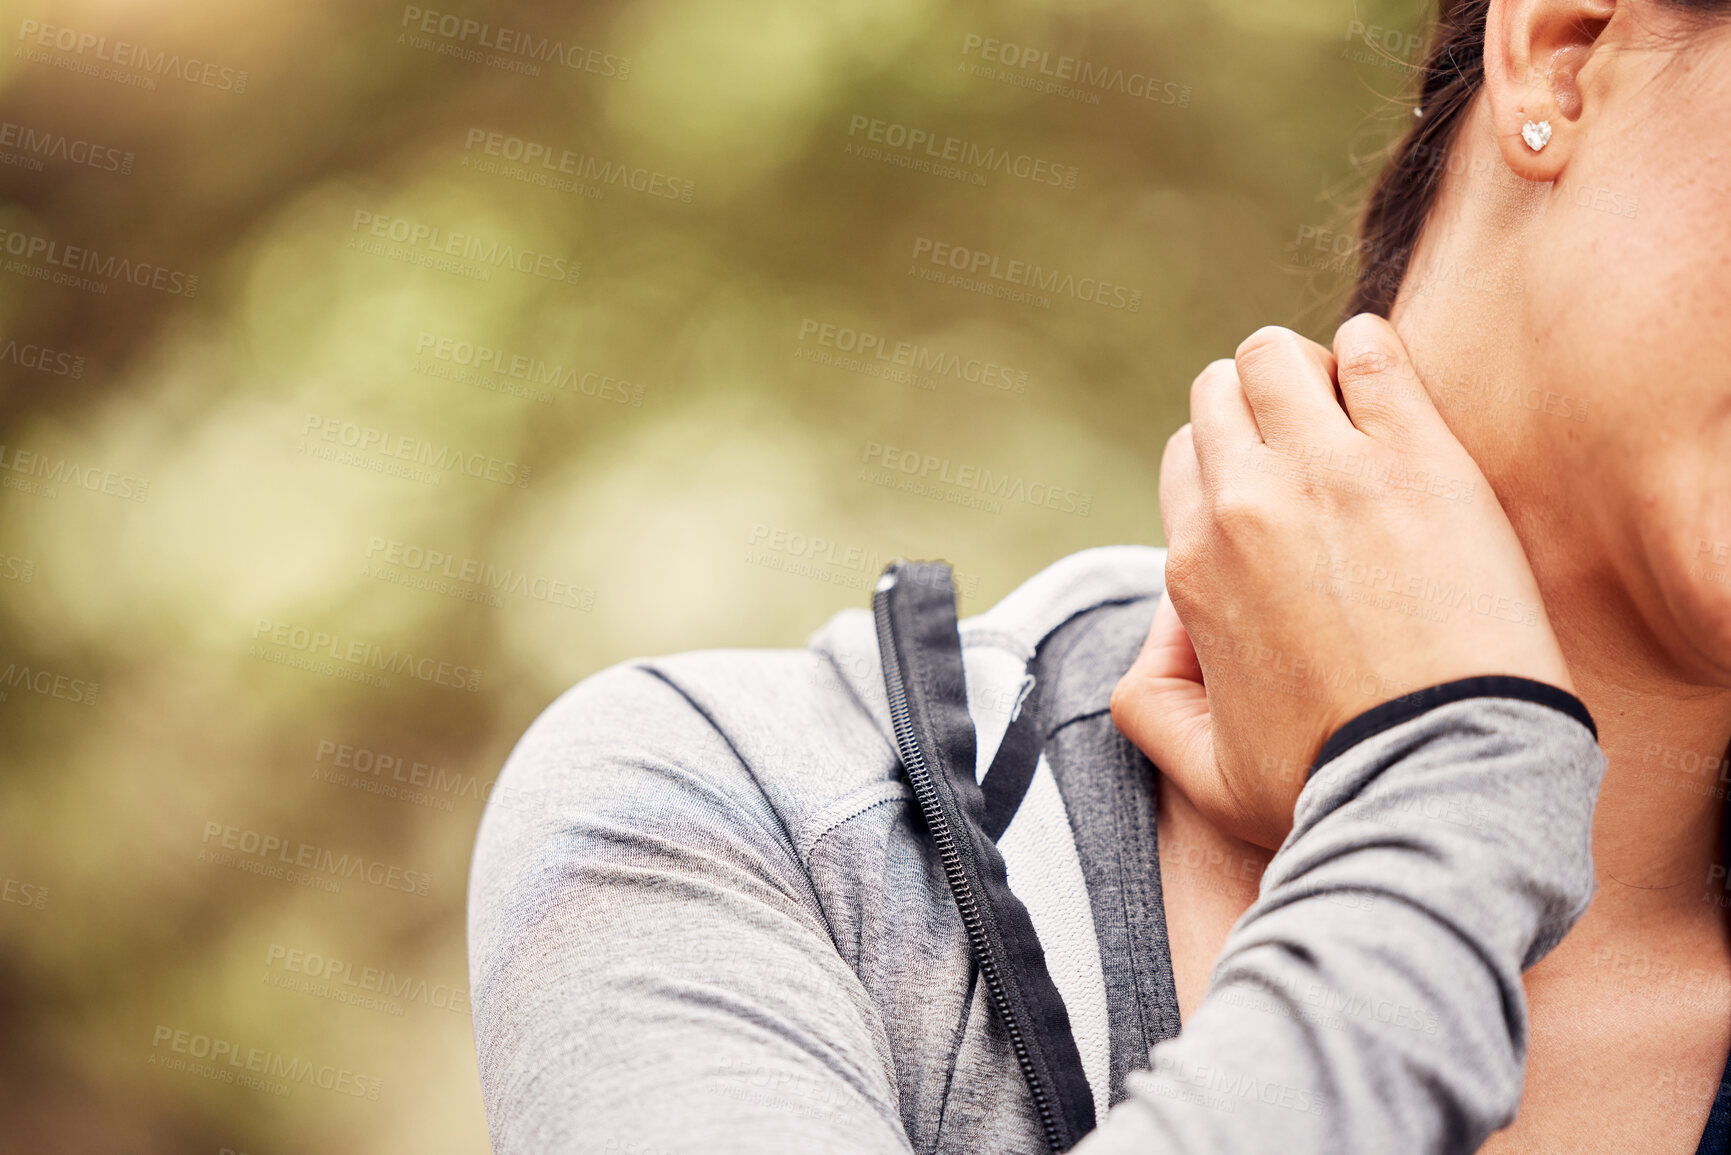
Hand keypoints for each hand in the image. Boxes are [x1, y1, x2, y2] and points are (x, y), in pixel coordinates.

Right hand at [1110, 315, 1572, 848]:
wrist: (1438, 781)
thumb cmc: (1329, 785)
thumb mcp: (1202, 771)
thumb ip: (1149, 701)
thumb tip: (1164, 630)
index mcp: (1193, 566)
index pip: (1188, 457)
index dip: (1232, 464)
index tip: (1280, 489)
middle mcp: (1241, 505)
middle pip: (1221, 394)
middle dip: (1261, 404)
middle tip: (1322, 445)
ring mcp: (1326, 472)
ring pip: (1276, 357)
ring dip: (1306, 368)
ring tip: (1356, 407)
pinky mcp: (1414, 457)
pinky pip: (1370, 350)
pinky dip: (1370, 349)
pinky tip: (1388, 377)